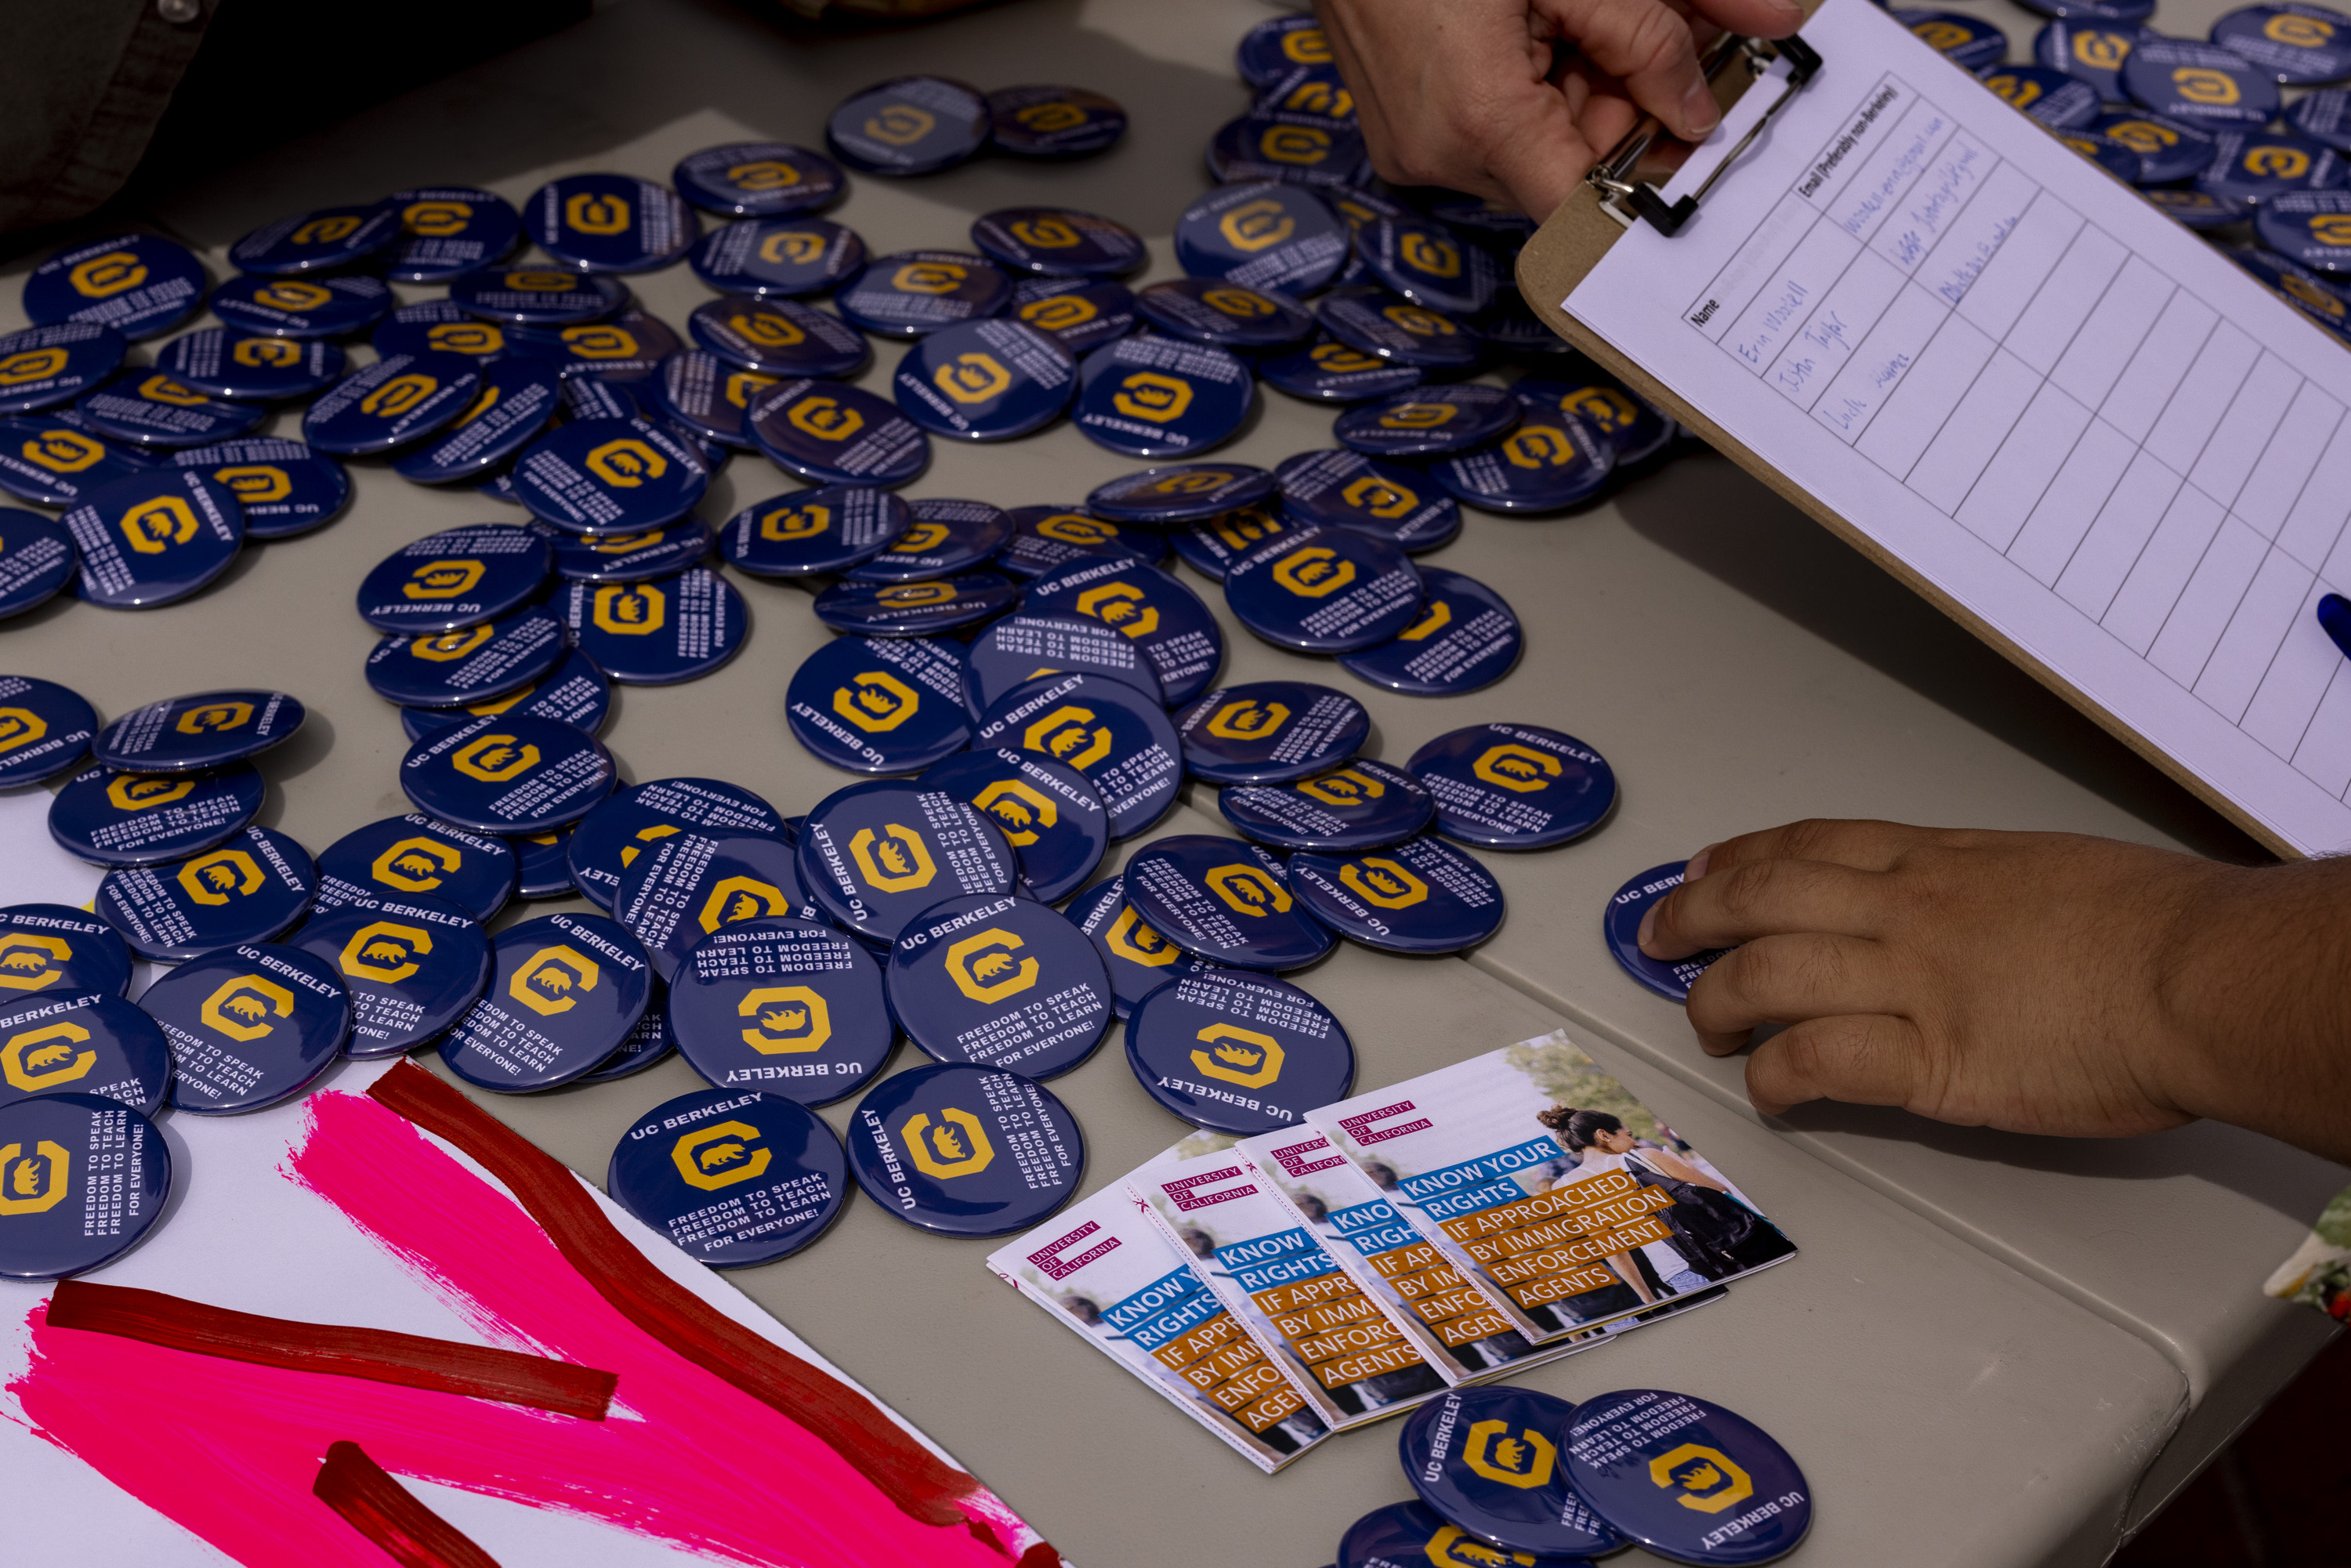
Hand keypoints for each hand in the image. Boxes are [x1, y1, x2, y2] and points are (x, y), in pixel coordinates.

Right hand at [1314, 0, 1803, 219]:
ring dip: (1580, 92)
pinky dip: (1534, 90)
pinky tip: (1537, 31)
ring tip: (1577, 17)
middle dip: (1624, 108)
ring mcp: (1415, 150)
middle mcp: (1440, 156)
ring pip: (1537, 150)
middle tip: (1655, 38)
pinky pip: (1494, 135)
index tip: (1692, 140)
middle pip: (1568, 172)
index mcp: (1480, 122)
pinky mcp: (1406, 134)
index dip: (1648, 180)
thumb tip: (1709, 100)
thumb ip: (1648, 34)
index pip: (1586, 209)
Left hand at [1635, 819, 2350, 1162]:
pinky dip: (1775, 1075)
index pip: (1812, 845)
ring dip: (1717, 1001)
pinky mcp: (1929, 1060)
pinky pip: (1817, 1060)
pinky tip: (1767, 1088)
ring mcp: (1910, 982)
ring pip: (1767, 974)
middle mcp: (1908, 909)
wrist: (2206, 975)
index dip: (1741, 858)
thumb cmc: (2161, 927)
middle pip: (1763, 898)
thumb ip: (1990, 889)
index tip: (1704, 869)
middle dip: (1694, 917)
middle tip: (1659, 939)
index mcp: (1942, 859)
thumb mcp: (2054, 869)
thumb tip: (1971, 912)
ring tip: (1704, 1025)